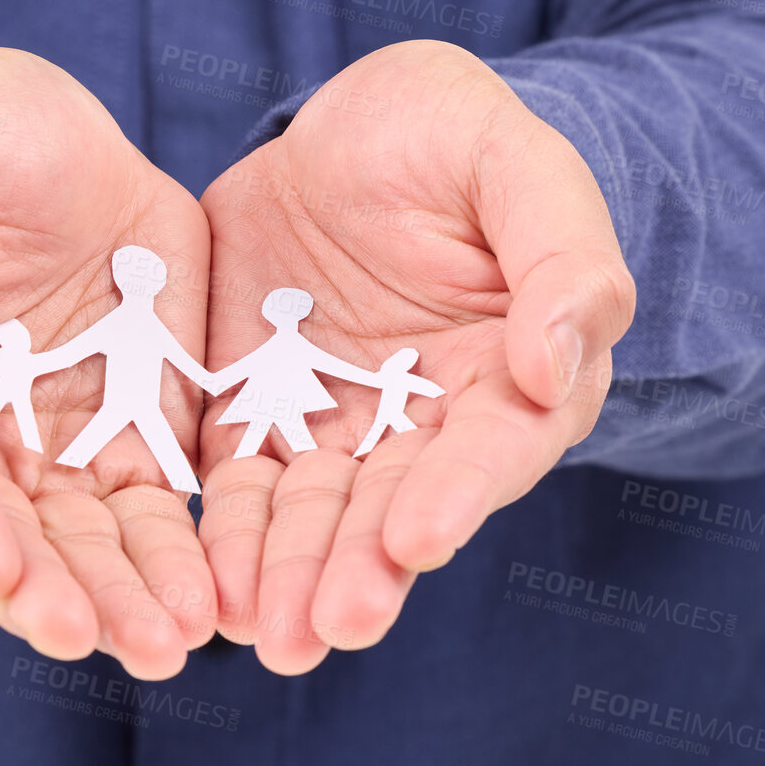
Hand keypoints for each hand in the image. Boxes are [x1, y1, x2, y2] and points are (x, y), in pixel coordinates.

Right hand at [0, 48, 215, 679]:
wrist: (45, 127)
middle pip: (8, 534)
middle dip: (49, 592)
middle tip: (92, 639)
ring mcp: (58, 444)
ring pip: (88, 544)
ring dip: (122, 599)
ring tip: (168, 644)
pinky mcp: (137, 434)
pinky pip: (159, 512)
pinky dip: (184, 560)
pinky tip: (216, 601)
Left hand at [197, 40, 635, 672]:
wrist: (349, 130)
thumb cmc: (455, 138)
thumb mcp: (517, 166)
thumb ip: (560, 259)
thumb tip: (557, 365)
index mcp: (509, 376)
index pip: (490, 448)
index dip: (458, 493)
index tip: (420, 540)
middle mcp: (423, 424)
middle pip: (393, 508)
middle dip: (359, 569)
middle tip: (326, 628)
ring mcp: (334, 425)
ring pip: (311, 515)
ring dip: (288, 576)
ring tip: (264, 635)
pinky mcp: (255, 416)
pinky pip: (236, 484)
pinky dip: (221, 537)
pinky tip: (204, 587)